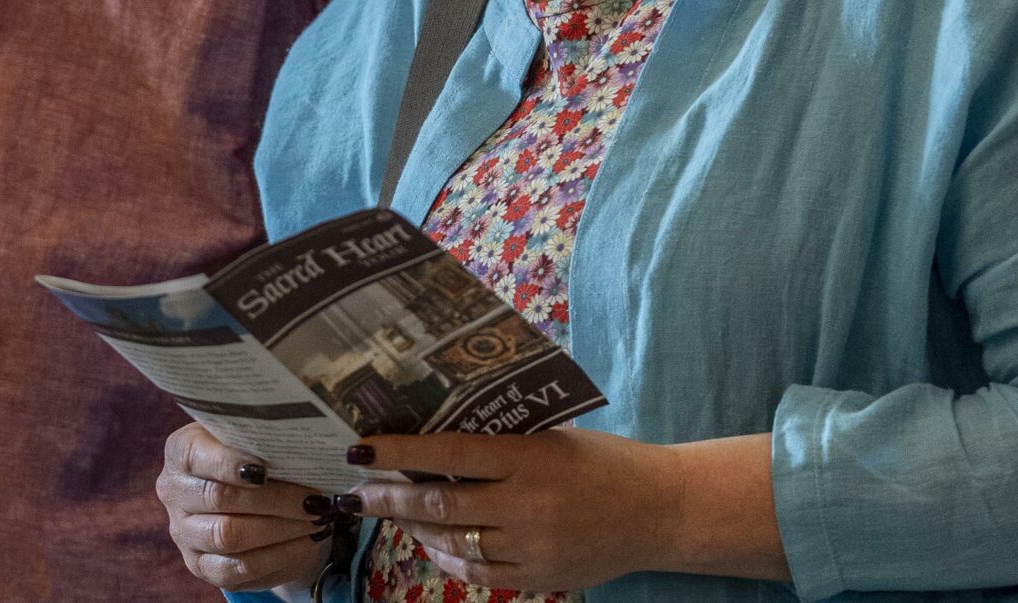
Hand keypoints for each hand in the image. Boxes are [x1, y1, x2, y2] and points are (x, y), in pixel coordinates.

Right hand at [157, 424, 339, 592]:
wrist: (248, 496)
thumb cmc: (253, 455)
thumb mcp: (251, 437)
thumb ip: (263, 438)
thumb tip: (300, 448)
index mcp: (180, 451)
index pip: (195, 455)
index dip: (229, 462)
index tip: (266, 468)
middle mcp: (174, 492)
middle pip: (220, 498)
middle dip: (274, 499)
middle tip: (313, 499)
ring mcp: (184, 533)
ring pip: (229, 535)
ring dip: (280, 529)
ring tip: (314, 519)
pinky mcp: (202, 566)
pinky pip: (239, 568)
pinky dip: (279, 555)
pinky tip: (306, 542)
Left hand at [346, 428, 679, 591]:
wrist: (659, 511)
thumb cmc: (604, 461)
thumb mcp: (553, 438)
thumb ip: (503, 443)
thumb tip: (438, 440)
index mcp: (531, 459)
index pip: (450, 454)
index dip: (400, 453)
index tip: (362, 449)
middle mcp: (526, 507)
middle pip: (441, 506)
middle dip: (391, 499)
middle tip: (358, 491)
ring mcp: (531, 549)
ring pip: (453, 542)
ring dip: (415, 528)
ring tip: (393, 512)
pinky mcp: (537, 579)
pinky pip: (477, 572)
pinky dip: (447, 557)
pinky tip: (432, 543)